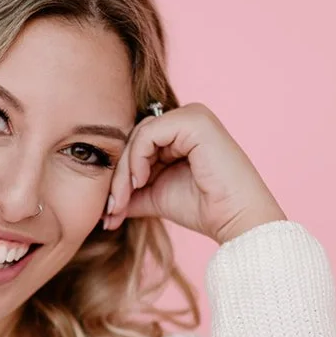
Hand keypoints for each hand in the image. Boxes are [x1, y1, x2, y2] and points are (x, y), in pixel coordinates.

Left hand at [102, 101, 286, 244]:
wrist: (235, 220)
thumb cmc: (204, 208)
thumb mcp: (155, 196)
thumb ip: (130, 192)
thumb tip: (100, 205)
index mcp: (180, 132)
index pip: (136, 144)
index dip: (119, 175)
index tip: (110, 211)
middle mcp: (187, 118)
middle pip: (134, 139)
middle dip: (118, 176)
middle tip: (111, 209)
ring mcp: (192, 116)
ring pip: (138, 137)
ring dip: (124, 172)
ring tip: (122, 202)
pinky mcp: (194, 121)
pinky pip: (149, 134)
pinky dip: (137, 160)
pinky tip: (139, 182)